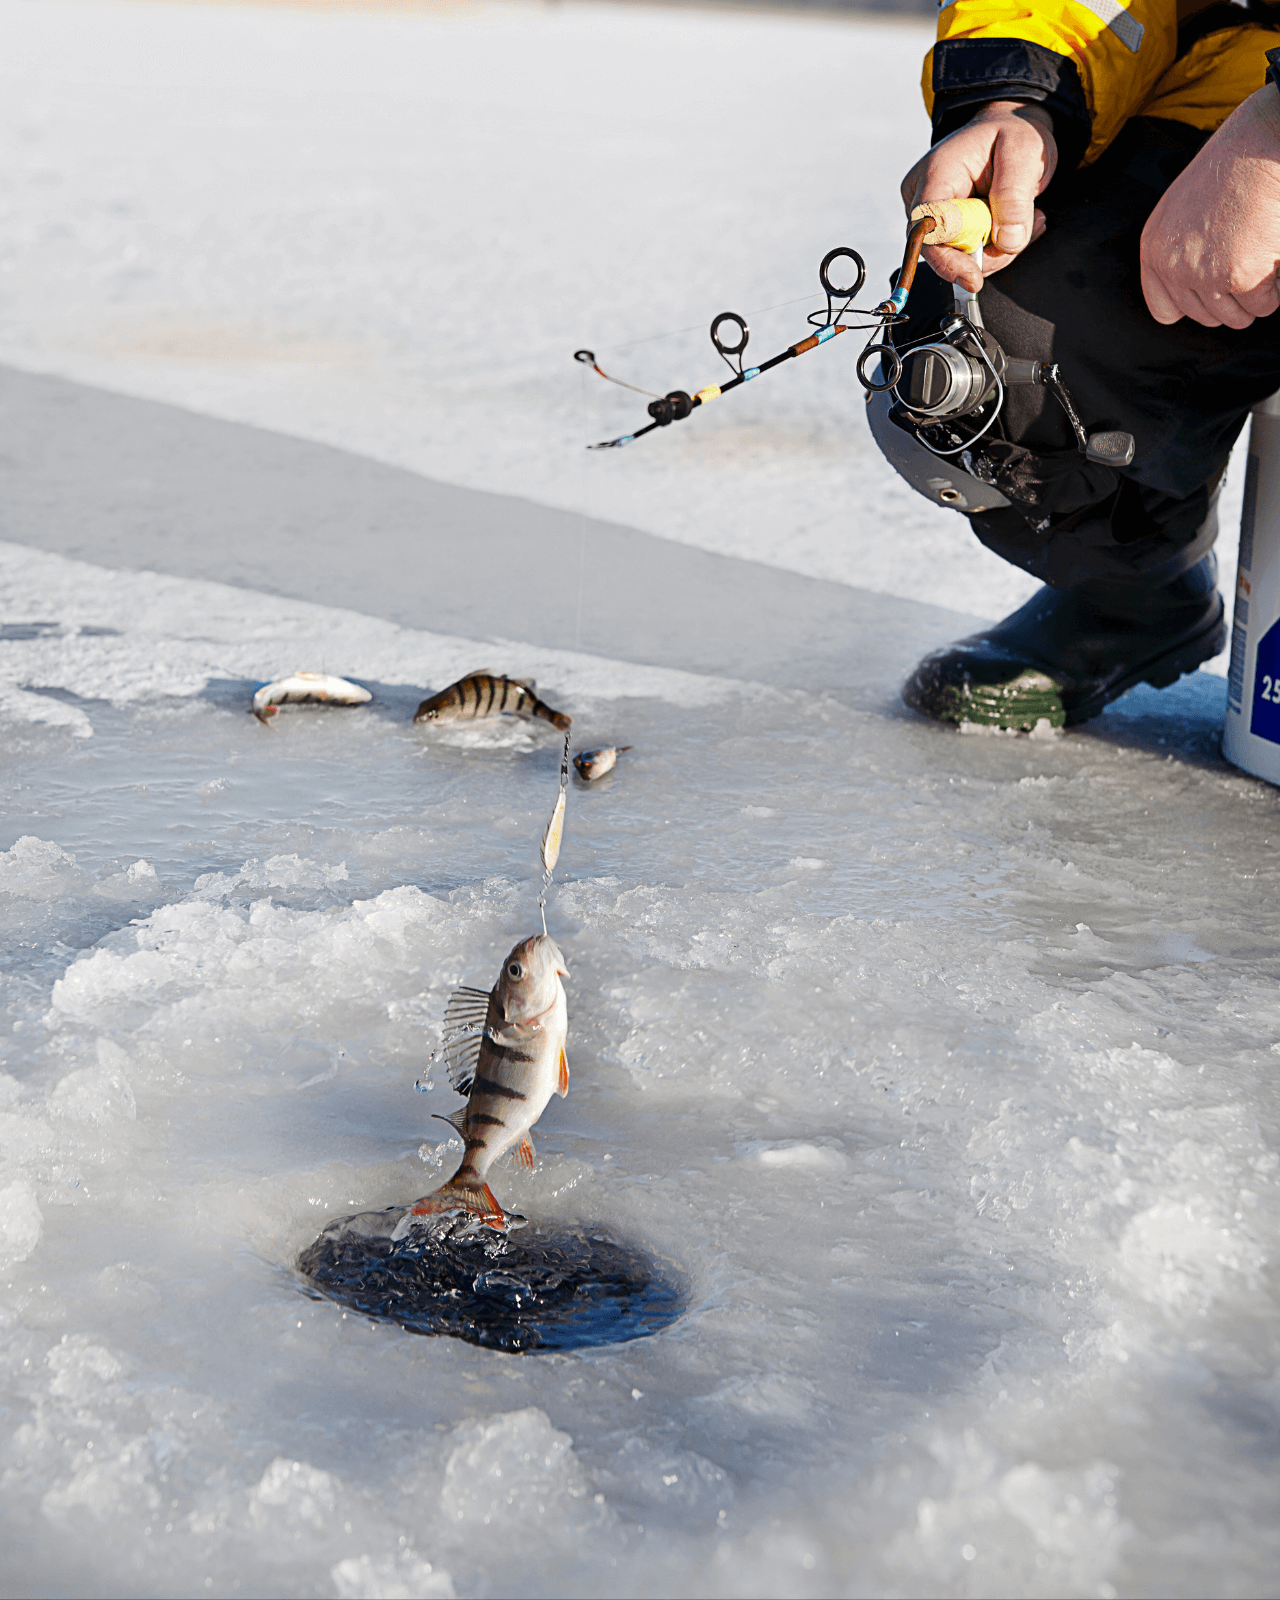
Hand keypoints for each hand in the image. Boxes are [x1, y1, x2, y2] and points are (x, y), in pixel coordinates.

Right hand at [900, 102, 1055, 290]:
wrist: (1008, 127)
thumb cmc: (1012, 131)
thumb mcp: (1024, 152)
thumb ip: (1014, 197)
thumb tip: (1007, 242)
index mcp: (937, 174)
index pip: (927, 229)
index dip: (947, 259)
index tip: (973, 279)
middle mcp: (923, 196)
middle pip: (941, 250)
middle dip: (985, 253)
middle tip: (1024, 231)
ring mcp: (930, 214)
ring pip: (957, 256)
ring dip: (996, 248)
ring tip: (1027, 218)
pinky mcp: (944, 226)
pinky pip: (966, 252)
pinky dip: (994, 245)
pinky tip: (1015, 222)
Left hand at [1140, 86, 1279, 327]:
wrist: (1259, 144)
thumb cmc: (1231, 167)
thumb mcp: (1182, 210)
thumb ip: (1178, 250)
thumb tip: (1194, 291)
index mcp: (1154, 249)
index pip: (1165, 311)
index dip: (1196, 305)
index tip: (1215, 292)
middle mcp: (1172, 266)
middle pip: (1206, 317)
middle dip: (1232, 300)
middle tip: (1249, 267)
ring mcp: (1204, 273)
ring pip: (1236, 317)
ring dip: (1256, 298)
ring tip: (1262, 259)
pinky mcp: (1239, 276)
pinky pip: (1263, 305)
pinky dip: (1275, 289)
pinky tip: (1273, 257)